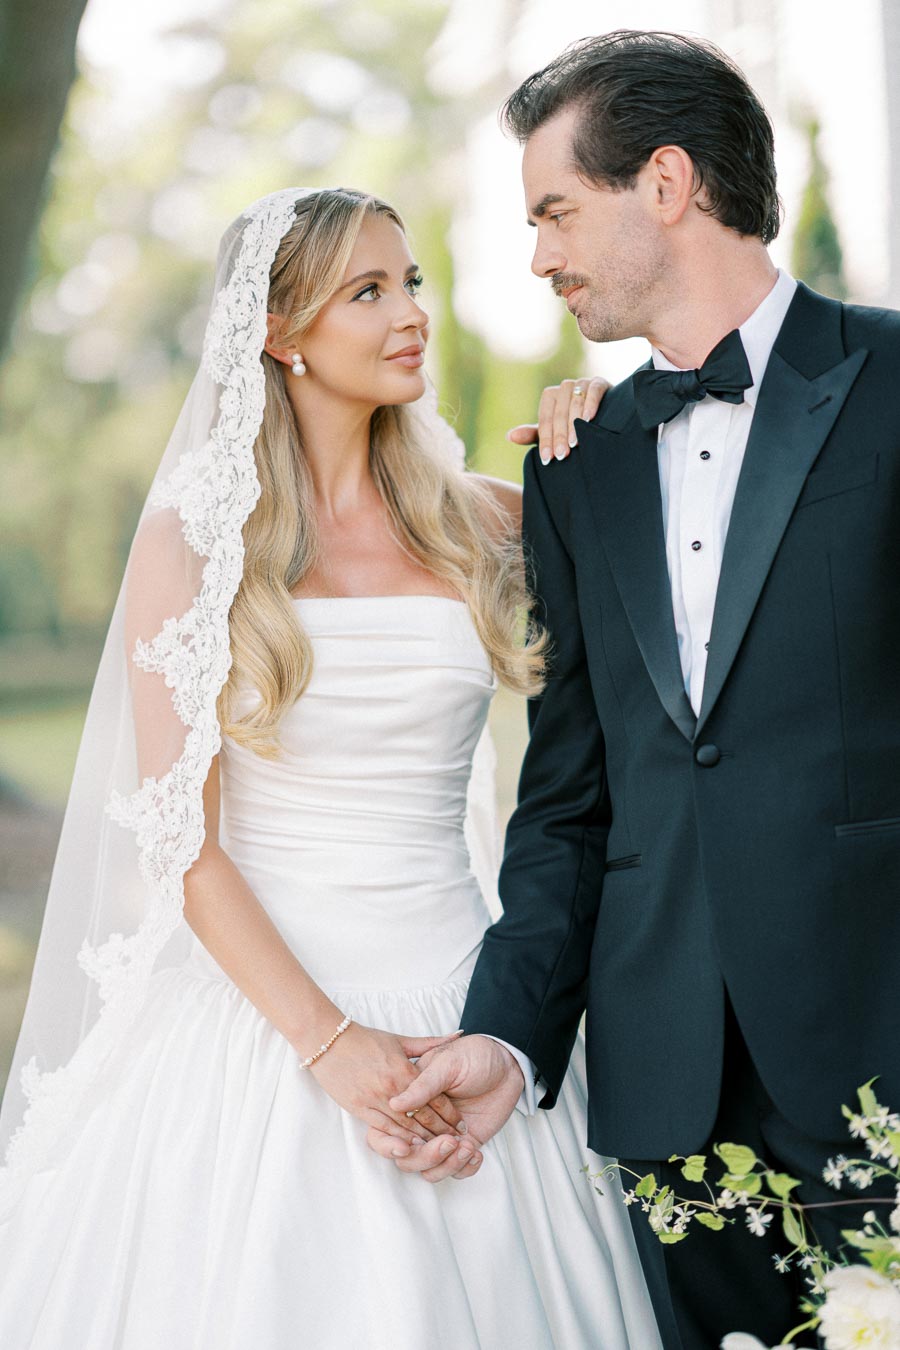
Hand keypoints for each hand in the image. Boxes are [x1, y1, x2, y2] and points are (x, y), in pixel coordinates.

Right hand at [309, 1023, 465, 1145]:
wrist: (329, 1040)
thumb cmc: (366, 1039)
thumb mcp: (400, 1040)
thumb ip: (430, 1043)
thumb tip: (459, 1034)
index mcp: (404, 1069)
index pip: (434, 1097)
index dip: (450, 1113)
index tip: (461, 1124)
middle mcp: (393, 1087)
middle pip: (423, 1115)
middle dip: (441, 1130)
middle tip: (455, 1141)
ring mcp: (375, 1099)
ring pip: (405, 1126)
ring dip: (423, 1139)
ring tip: (438, 1149)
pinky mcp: (359, 1108)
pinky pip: (383, 1128)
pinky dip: (398, 1140)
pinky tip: (411, 1147)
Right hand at [365, 1035, 523, 1181]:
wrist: (506, 1062)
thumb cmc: (472, 1055)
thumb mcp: (448, 1063)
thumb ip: (424, 1085)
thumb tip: (395, 1104)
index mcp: (409, 1101)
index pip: (385, 1131)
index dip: (390, 1145)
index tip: (406, 1147)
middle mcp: (421, 1124)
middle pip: (406, 1159)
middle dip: (425, 1156)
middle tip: (450, 1141)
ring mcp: (441, 1137)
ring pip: (429, 1170)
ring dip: (446, 1164)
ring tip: (466, 1146)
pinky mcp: (462, 1146)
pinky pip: (455, 1171)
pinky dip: (464, 1169)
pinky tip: (476, 1152)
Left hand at [507, 375, 608, 464]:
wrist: (605, 417)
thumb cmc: (574, 426)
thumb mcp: (553, 432)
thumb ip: (534, 434)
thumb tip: (509, 436)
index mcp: (550, 396)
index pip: (545, 419)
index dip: (545, 439)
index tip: (547, 458)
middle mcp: (564, 387)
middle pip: (559, 412)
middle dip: (560, 436)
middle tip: (562, 455)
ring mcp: (582, 383)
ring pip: (574, 402)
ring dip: (574, 424)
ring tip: (575, 443)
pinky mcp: (599, 383)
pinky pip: (593, 391)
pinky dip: (591, 404)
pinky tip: (589, 419)